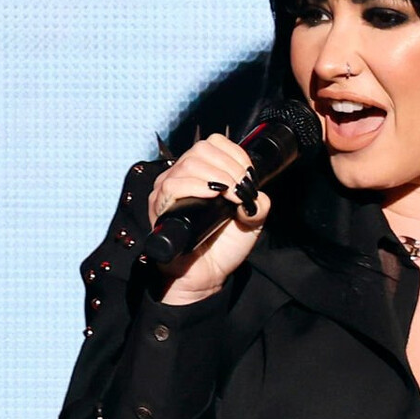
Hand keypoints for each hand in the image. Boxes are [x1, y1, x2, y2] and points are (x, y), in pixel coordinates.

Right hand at [147, 133, 269, 303]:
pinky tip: (212, 196)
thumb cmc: (224, 246)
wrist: (207, 274)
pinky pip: (172, 185)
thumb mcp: (251, 221)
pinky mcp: (160, 206)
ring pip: (189, 164)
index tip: (249, 176)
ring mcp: (168, 190)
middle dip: (229, 167)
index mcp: (202, 172)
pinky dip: (195, 186)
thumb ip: (259, 204)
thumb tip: (258, 194)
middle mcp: (182, 176)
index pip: (214, 143)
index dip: (235, 154)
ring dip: (217, 176)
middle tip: (241, 190)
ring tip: (230, 197)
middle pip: (201, 150)